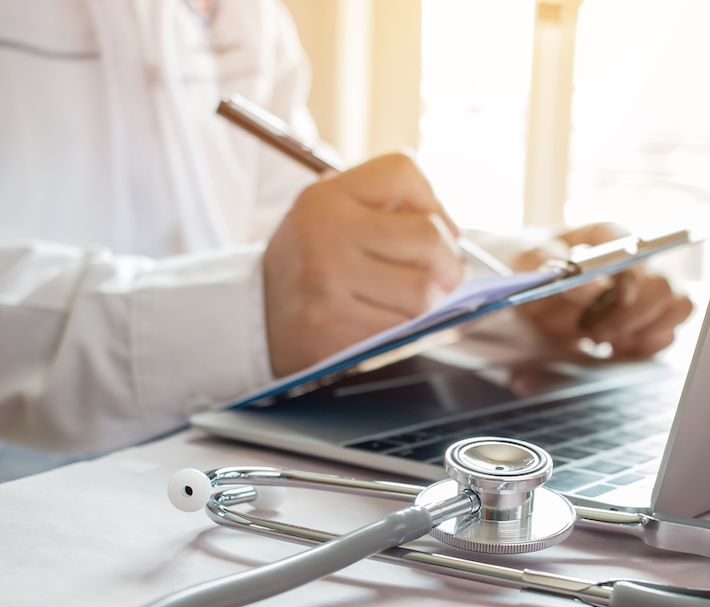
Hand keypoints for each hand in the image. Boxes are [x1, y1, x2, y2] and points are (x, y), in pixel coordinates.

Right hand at [263, 153, 463, 375]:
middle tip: (445, 275)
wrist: (255, 316)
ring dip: (432, 303)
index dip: (432, 201)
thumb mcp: (331, 212)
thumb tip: (454, 238)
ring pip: (424, 292)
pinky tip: (393, 323)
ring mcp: (327, 284)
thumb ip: (387, 206)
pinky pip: (403, 330)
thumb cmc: (311, 262)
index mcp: (326, 197)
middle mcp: (325, 234)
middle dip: (449, 262)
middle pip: (429, 239)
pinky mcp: (333, 329)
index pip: (403, 173)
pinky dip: (410, 331)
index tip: (431, 227)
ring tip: (415, 302)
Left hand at [512, 223, 692, 356]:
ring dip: (643, 330)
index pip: (636, 246)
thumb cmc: (526, 266)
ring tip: (605, 339)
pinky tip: (615, 347)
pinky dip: (645, 346)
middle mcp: (632, 262)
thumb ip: (550, 264)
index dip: (634, 274)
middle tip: (594, 330)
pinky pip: (668, 334)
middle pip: (662, 285)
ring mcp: (643, 291)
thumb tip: (594, 286)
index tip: (619, 298)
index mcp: (605, 238)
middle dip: (631, 315)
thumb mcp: (525, 259)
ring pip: (677, 307)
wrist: (523, 291)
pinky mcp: (644, 321)